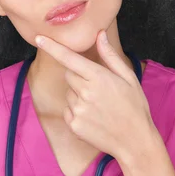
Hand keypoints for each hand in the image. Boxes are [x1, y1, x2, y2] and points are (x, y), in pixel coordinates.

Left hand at [34, 29, 157, 161]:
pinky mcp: (74, 125)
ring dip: (78, 95)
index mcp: (98, 77)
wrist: (135, 140)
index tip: (39, 38)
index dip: (52, 47)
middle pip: (69, 74)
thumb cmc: (134, 106)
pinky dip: (76, 111)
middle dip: (79, 76)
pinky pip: (67, 109)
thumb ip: (110, 56)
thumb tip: (100, 34)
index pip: (69, 58)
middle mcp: (85, 92)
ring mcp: (78, 110)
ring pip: (68, 93)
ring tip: (98, 106)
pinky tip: (93, 117)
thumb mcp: (129, 78)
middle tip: (98, 88)